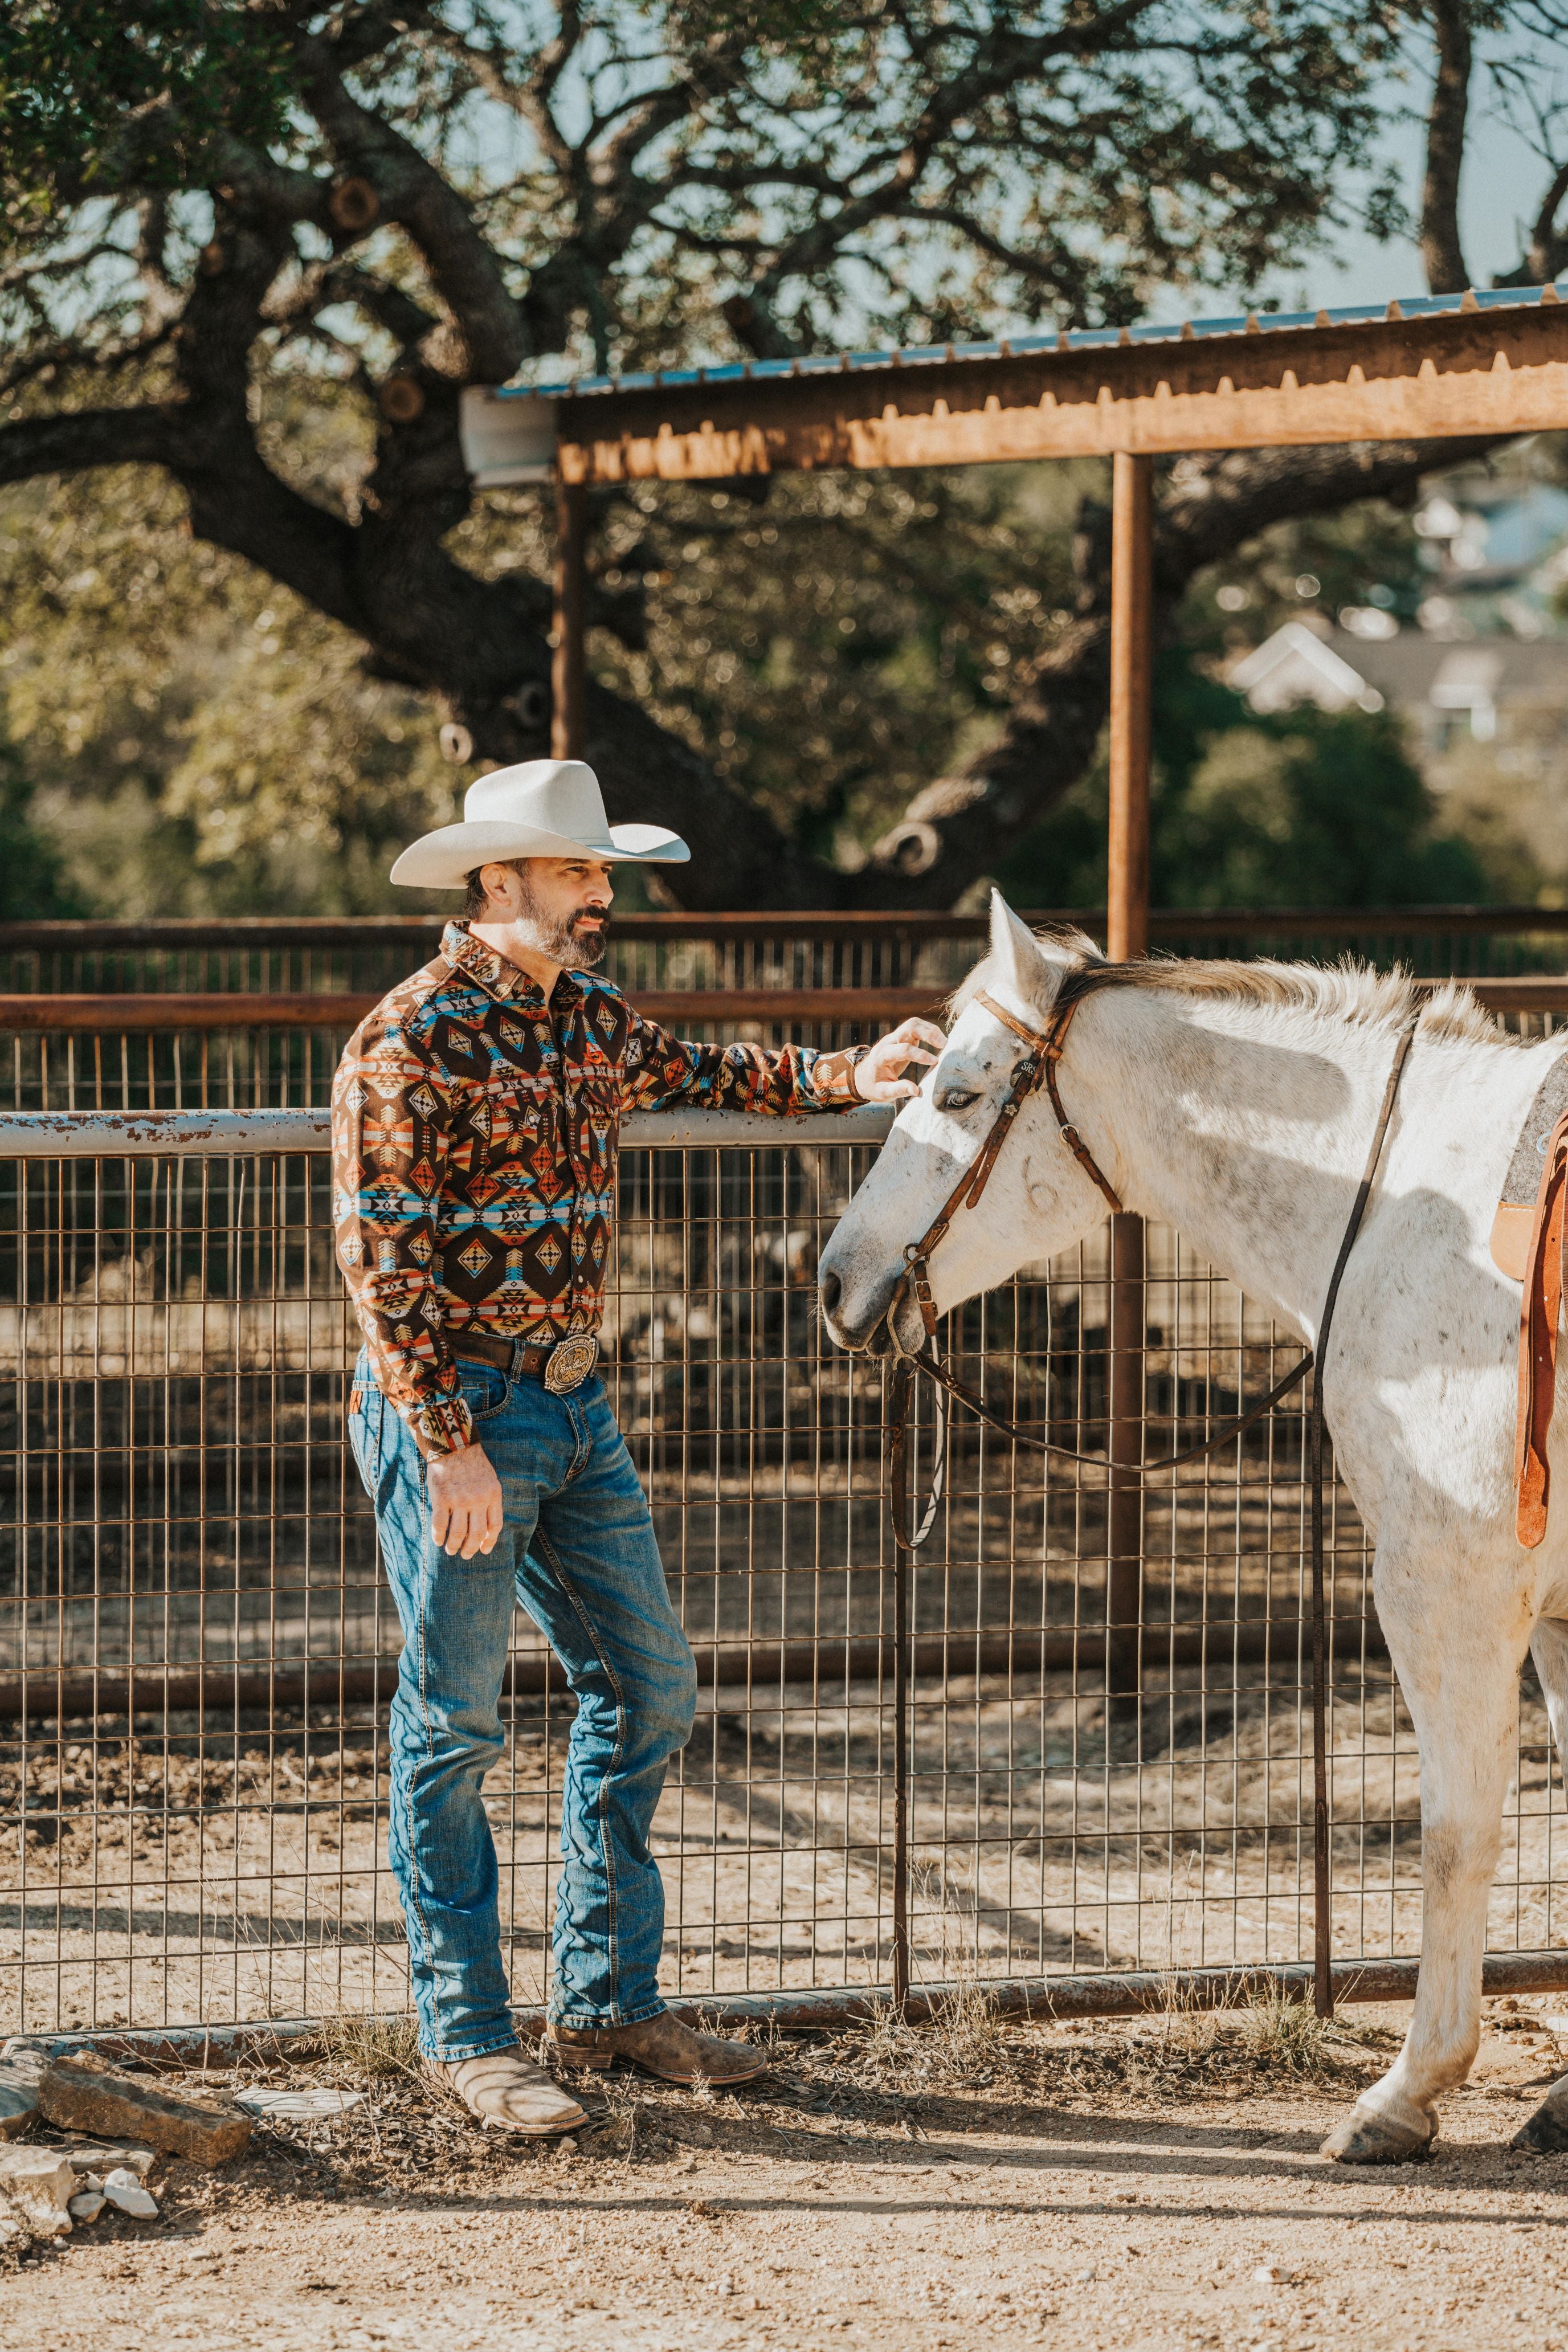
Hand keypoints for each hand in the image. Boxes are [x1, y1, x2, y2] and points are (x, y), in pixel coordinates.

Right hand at [427, 1442, 503, 1558]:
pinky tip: (438, 1541)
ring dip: (454, 1546)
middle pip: (476, 1534)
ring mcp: (460, 1500)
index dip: (489, 1541)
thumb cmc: (471, 1463)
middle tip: (465, 1555)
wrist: (453, 1444)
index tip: (484, 1550)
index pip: (495, 1526)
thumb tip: (485, 1527)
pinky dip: (438, 1537)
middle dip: (471, 1549)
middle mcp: (478, 1500)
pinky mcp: (442, 1499)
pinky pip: (440, 1525)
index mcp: (493, 1495)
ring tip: (451, 1550)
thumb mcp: (489, 1480)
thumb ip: (488, 1501)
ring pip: (458, 1533)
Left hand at [853, 1017, 946, 1103]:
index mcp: (882, 1055)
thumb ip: (898, 1090)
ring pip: (914, 1023)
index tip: (935, 1062)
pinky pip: (917, 1028)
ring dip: (931, 1030)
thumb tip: (916, 1090)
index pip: (903, 1049)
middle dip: (928, 1033)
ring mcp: (896, 1037)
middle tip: (944, 1045)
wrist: (863, 1076)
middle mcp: (889, 1042)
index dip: (920, 1054)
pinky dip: (929, 1032)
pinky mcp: (903, 1038)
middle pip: (909, 1026)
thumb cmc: (873, 1085)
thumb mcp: (883, 1092)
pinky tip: (939, 1042)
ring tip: (944, 1043)